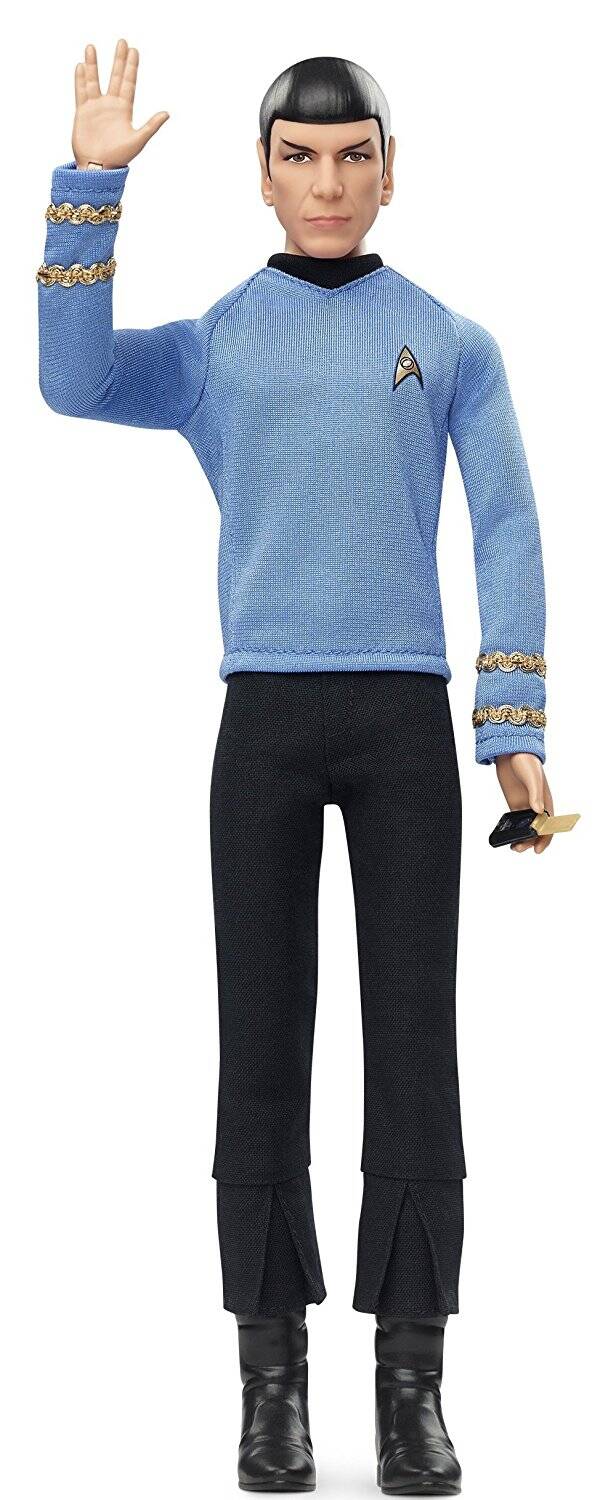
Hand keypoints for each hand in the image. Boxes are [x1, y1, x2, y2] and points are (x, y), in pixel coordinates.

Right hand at [72, 38, 168, 169]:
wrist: (98, 168)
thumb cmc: (119, 157)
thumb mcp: (138, 140)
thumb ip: (151, 126)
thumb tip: (167, 113)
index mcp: (124, 110)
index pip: (129, 83)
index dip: (131, 67)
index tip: (134, 50)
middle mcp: (110, 105)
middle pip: (115, 77)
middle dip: (118, 60)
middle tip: (122, 42)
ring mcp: (96, 107)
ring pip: (94, 80)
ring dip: (94, 64)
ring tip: (91, 47)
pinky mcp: (82, 112)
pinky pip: (81, 92)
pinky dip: (80, 79)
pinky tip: (81, 66)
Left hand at [495, 752, 553, 853]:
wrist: (511, 751)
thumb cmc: (526, 761)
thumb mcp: (532, 778)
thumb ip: (535, 794)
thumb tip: (538, 811)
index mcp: (546, 801)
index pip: (549, 825)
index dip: (546, 838)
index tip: (538, 849)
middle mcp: (537, 806)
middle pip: (537, 830)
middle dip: (530, 841)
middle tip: (518, 848)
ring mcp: (525, 805)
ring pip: (526, 828)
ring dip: (521, 838)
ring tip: (512, 846)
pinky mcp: (514, 803)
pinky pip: (515, 821)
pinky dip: (513, 830)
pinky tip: (506, 836)